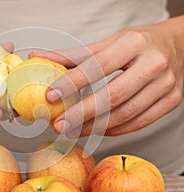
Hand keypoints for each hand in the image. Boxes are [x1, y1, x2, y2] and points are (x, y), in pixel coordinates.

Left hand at [30, 18, 183, 136]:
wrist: (177, 46)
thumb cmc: (138, 44)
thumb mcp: (108, 42)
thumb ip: (74, 54)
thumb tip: (39, 57)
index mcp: (134, 43)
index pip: (98, 66)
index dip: (72, 83)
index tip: (51, 95)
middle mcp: (153, 63)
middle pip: (113, 95)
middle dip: (82, 114)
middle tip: (59, 124)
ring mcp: (166, 84)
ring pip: (126, 113)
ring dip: (96, 126)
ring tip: (73, 130)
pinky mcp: (172, 101)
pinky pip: (139, 122)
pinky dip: (114, 129)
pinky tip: (96, 129)